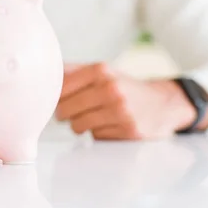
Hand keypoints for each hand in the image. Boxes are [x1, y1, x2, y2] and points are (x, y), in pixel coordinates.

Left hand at [55, 63, 207, 139]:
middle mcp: (111, 89)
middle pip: (65, 110)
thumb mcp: (103, 71)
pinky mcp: (128, 131)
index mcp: (101, 70)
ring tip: (92, 118)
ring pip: (78, 126)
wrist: (164, 103)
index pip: (60, 88)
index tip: (57, 100)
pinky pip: (96, 136)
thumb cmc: (125, 87)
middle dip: (65, 114)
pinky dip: (98, 133)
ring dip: (80, 125)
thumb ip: (73, 71)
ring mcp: (121, 111)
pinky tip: (110, 125)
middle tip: (72, 112)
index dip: (54, 98)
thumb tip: (43, 71)